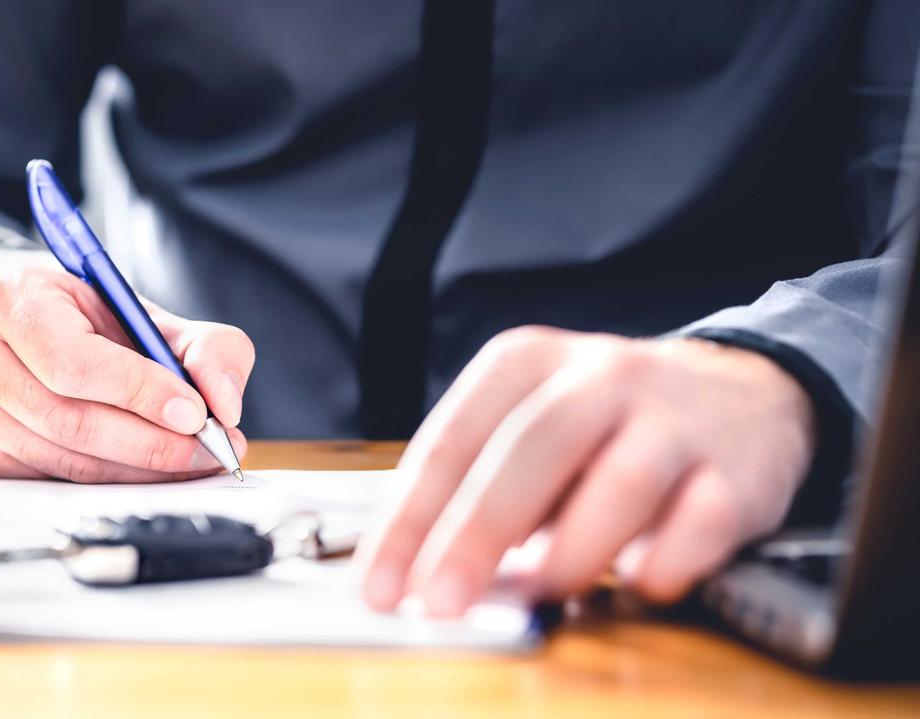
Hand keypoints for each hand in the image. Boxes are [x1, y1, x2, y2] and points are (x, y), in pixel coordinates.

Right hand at [0, 261, 252, 481]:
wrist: (31, 332)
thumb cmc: (92, 321)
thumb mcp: (149, 314)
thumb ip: (205, 347)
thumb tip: (225, 404)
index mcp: (9, 297)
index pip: (72, 360)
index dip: (138, 392)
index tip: (196, 412)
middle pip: (68, 418)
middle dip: (150, 442)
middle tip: (208, 449)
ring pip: (64, 460)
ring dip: (138, 470)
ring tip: (191, 461)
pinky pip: (54, 481)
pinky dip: (111, 484)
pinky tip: (149, 473)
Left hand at [356, 326, 815, 614]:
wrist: (741, 394)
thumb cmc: (605, 428)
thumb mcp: (529, 426)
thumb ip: (477, 488)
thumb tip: (420, 574)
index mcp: (529, 361)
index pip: (454, 439)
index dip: (410, 518)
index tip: (379, 584)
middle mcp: (603, 376)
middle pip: (530, 449)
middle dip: (476, 534)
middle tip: (440, 602)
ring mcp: (676, 420)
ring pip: (620, 484)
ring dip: (570, 554)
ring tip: (540, 591)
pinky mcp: (739, 473)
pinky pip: (698, 527)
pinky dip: (660, 565)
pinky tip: (634, 580)